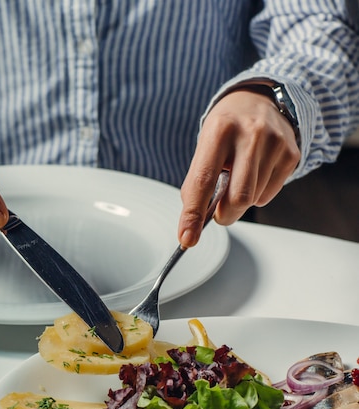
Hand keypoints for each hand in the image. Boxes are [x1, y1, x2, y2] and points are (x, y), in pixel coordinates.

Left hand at [178, 88, 300, 247]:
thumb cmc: (226, 130)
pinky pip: (269, 194)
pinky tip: (255, 173)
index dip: (193, 215)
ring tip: (239, 177)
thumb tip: (191, 224)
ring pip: (253, 199)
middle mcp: (250, 133)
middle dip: (224, 215)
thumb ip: (197, 183)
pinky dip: (257, 194)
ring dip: (240, 201)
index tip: (187, 238)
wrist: (259, 100)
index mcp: (219, 130)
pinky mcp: (291, 153)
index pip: (203, 182)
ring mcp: (275, 143)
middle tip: (218, 210)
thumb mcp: (205, 147)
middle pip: (237, 198)